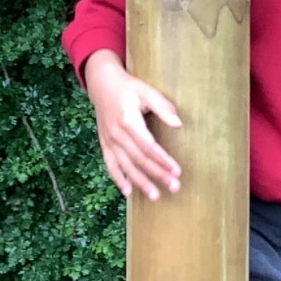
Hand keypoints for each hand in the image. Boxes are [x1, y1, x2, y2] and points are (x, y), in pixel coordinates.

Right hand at [85, 49, 181, 199]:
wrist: (102, 84)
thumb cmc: (129, 88)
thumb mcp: (147, 91)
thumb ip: (163, 107)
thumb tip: (178, 124)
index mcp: (128, 121)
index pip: (148, 146)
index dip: (162, 160)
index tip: (177, 171)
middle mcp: (116, 134)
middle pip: (139, 159)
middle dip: (157, 175)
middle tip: (174, 187)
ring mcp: (108, 140)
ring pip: (125, 166)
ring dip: (140, 182)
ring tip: (155, 196)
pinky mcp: (104, 144)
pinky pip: (110, 164)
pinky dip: (118, 179)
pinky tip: (128, 192)